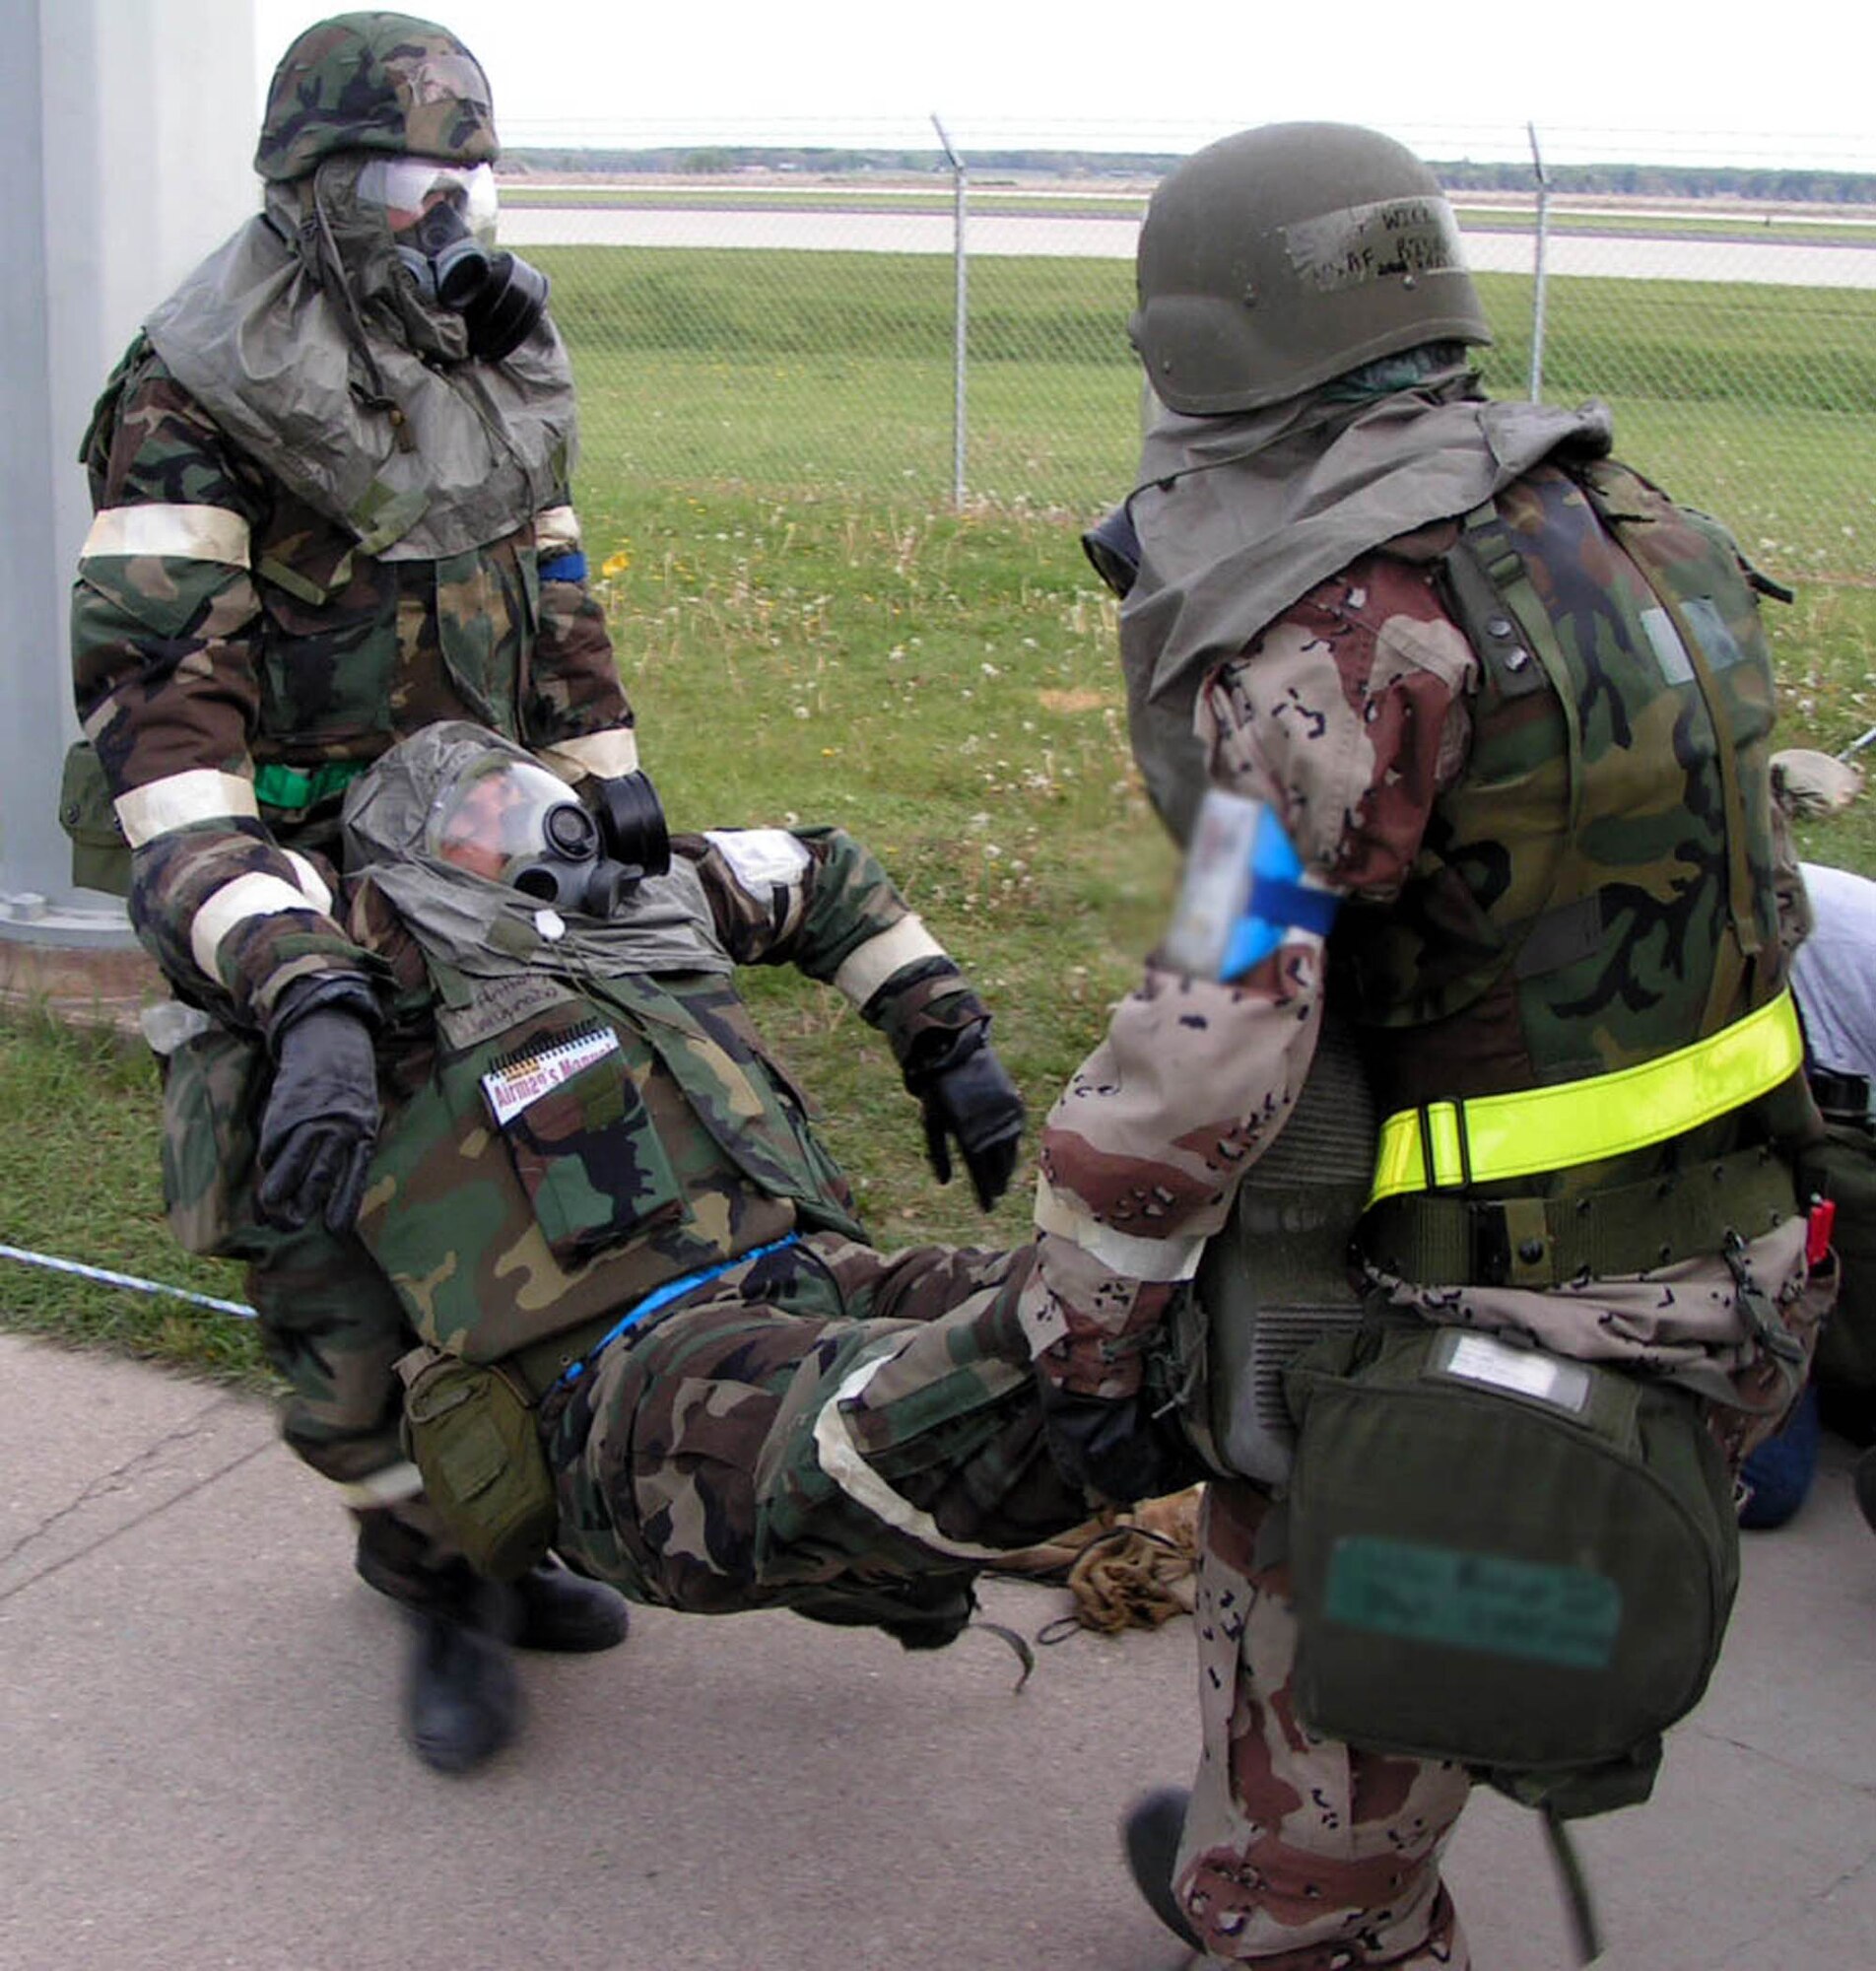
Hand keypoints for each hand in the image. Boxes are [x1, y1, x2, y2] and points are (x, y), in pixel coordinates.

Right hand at [256, 1006, 380, 1232]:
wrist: (329, 1041)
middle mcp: (338, 1129)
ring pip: (289, 1166)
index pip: (353, 1178)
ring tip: (269, 1210)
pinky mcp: (283, 1113)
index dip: (343, 1206)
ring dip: (276, 1192)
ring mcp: (309, 1121)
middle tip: (291, 1225)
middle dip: (302, 1207)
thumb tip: (330, 1189)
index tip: (335, 1230)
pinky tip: (267, 1171)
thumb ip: (350, 1149)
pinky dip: (269, 1162)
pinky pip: (273, 1146)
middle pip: (318, 1178)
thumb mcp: (363, 1116)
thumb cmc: (349, 1088)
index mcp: (363, 1133)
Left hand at [911, 1027, 1025, 1210]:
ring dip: (1008, 1167)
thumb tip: (945, 1183)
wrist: (955, 1051)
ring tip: (1004, 1178)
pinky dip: (1012, 1144)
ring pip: (1011, 1151)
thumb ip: (938, 1154)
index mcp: (969, 1138)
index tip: (987, 1208)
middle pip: (999, 1167)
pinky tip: (1009, 1150)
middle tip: (996, 1195)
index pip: (981, 1176)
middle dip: (998, 1183)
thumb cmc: (937, 1090)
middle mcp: (992, 1130)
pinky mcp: (1015, 1103)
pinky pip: (1017, 1131)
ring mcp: (1006, 1116)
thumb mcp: (931, 1123)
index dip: (985, 1194)